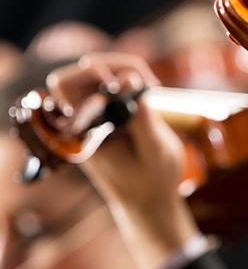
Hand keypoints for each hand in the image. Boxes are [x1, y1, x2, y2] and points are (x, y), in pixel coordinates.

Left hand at [46, 54, 200, 268]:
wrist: (148, 202)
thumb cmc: (153, 181)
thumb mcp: (157, 151)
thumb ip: (142, 116)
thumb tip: (132, 79)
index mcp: (84, 134)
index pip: (68, 85)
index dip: (96, 74)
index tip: (131, 82)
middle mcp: (81, 123)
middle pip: (75, 74)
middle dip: (111, 66)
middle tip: (143, 79)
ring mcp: (91, 118)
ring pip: (91, 75)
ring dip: (121, 70)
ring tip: (150, 85)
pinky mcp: (104, 116)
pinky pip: (105, 86)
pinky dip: (127, 80)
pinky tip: (147, 90)